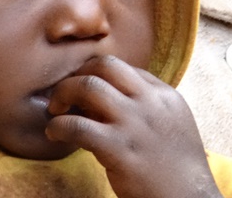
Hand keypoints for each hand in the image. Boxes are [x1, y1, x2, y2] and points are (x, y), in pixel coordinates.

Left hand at [45, 55, 221, 197]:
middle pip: (104, 65)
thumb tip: (102, 97)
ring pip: (89, 86)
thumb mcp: (170, 122)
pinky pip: (79, 126)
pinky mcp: (119, 149)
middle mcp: (149, 101)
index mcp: (163, 93)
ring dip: (64, 93)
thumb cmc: (177, 167)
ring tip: (55, 109)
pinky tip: (54, 132)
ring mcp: (134, 123)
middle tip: (65, 92)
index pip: (122, 67)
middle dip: (78, 74)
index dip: (96, 74)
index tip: (83, 89)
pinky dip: (59, 125)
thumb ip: (144, 105)